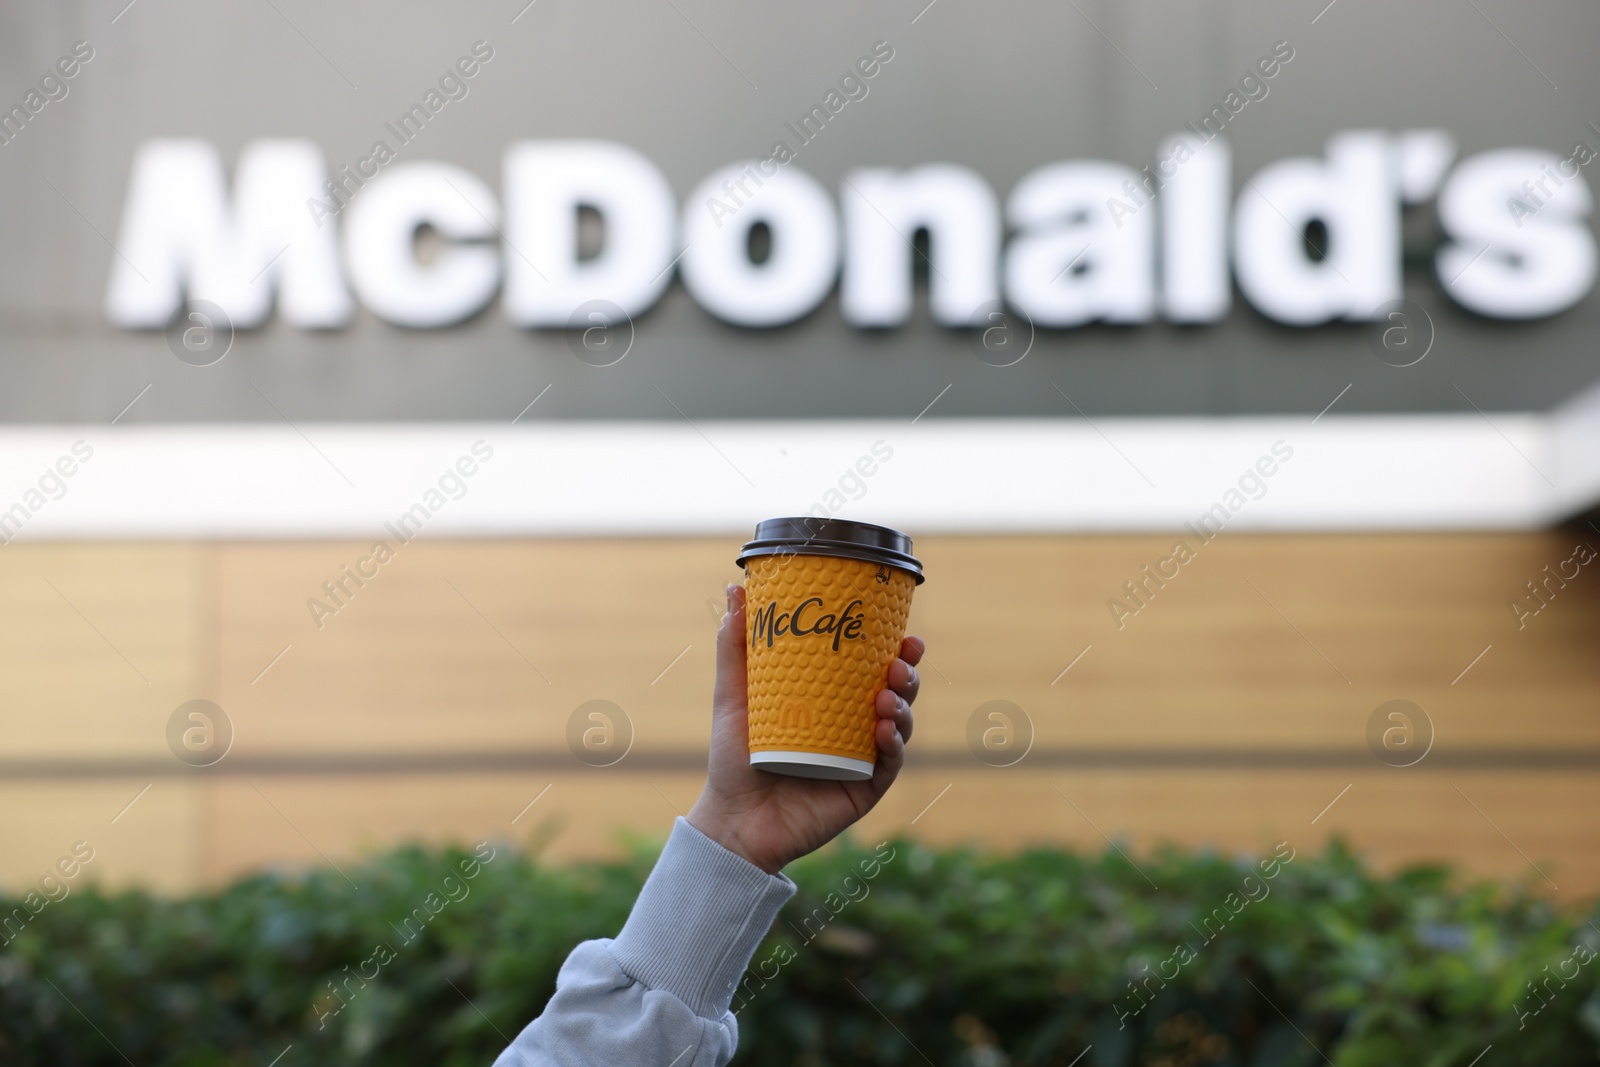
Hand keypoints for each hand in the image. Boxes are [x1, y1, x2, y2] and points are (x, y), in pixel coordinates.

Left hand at [687, 583, 924, 874]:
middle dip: (908, 673)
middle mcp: (854, 726)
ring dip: (903, 706)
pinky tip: (884, 731)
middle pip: (897, 692)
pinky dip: (893, 744)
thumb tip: (736, 586)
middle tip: (899, 661)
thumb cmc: (733, 758)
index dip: (895, 649)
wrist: (733, 818)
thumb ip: (736, 644)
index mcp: (833, 701)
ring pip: (900, 724)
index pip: (873, 668)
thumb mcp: (734, 695)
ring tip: (886, 695)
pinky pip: (889, 764)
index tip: (903, 631)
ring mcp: (863, 758)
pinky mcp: (865, 789)